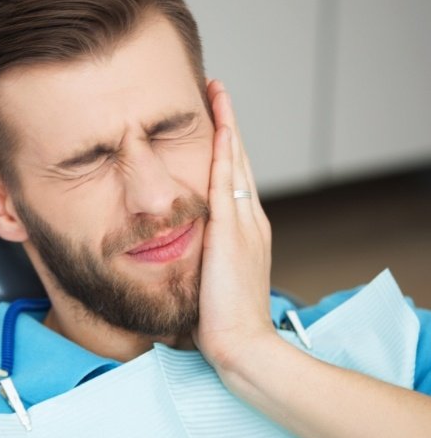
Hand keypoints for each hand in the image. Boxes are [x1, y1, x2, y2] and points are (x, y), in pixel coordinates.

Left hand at [194, 80, 275, 379]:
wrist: (242, 345)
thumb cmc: (224, 321)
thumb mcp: (215, 282)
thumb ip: (207, 260)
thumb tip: (187, 253)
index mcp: (246, 234)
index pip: (237, 182)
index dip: (228, 150)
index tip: (217, 126)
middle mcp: (250, 222)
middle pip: (240, 163)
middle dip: (229, 126)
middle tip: (219, 93)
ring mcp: (245, 224)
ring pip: (237, 163)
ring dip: (227, 126)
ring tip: (218, 93)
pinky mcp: (232, 232)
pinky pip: (228, 181)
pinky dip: (226, 150)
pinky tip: (220, 125)